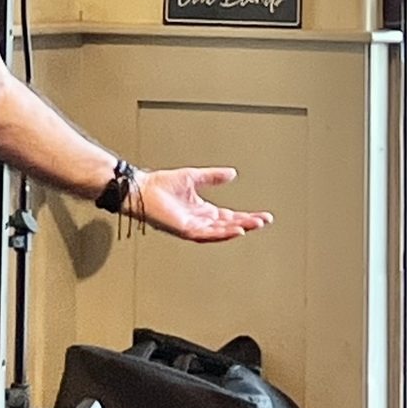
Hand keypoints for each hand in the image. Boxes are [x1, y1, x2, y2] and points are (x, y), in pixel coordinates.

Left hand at [129, 167, 270, 242]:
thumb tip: (232, 174)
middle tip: (265, 221)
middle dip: (248, 223)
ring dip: (238, 228)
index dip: (247, 216)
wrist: (141, 189)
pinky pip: (207, 234)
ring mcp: (193, 226)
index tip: (262, 216)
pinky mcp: (185, 229)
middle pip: (229, 224)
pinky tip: (235, 230)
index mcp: (202, 210)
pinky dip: (222, 233)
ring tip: (255, 225)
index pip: (229, 216)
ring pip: (221, 231)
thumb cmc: (159, 185)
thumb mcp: (194, 176)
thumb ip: (213, 176)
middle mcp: (199, 220)